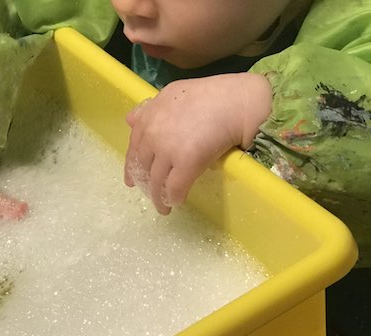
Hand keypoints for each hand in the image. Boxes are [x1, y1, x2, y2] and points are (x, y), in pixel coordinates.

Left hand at [124, 72, 271, 213]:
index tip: (132, 180)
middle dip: (146, 183)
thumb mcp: (176, 93)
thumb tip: (130, 120)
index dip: (132, 165)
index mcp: (151, 114)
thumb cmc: (215, 95)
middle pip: (144, 165)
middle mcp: (154, 132)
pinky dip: (174, 197)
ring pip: (157, 180)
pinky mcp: (186, 162)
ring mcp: (168, 148)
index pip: (135, 145)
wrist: (239, 102)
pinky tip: (177, 203)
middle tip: (151, 194)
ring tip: (163, 207)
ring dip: (158, 197)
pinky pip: (175, 187)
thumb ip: (152, 109)